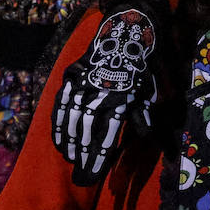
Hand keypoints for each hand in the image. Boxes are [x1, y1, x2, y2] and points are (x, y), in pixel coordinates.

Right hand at [51, 7, 160, 184]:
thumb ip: (144, 116)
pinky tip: (58, 140)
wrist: (124, 35)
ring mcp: (82, 85)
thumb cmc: (138, 69)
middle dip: (82, 153)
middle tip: (79, 172)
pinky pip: (60, 105)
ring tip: (69, 158)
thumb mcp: (146, 92)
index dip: (98, 157)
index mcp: (120, 99)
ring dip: (68, 141)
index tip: (92, 174)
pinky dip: (57, 124)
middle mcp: (99, 93)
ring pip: (70, 118)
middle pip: (86, 129)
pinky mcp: (71, 78)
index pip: (107, 135)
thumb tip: (151, 139)